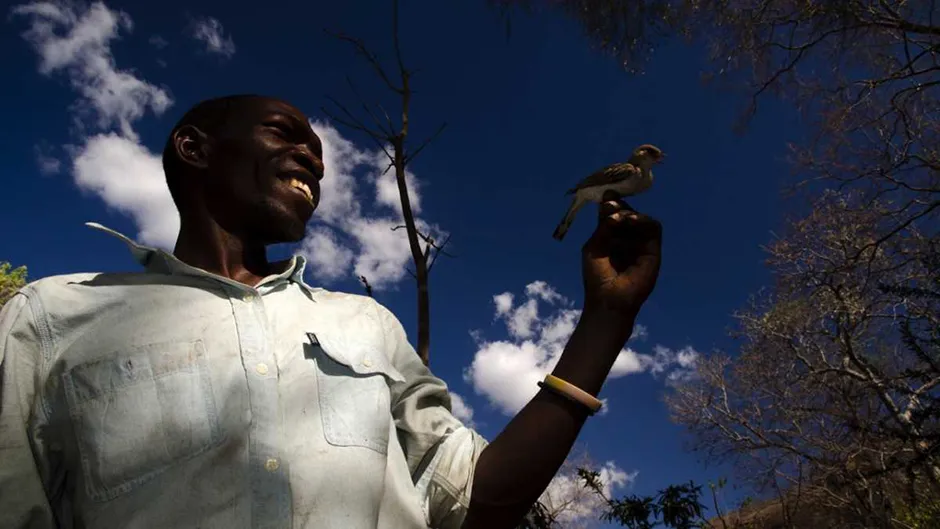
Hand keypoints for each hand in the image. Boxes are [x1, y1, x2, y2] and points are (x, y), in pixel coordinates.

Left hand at [580, 191, 661, 317]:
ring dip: (629, 213)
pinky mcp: (654, 250)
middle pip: (628, 213)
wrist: (608, 300)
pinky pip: (653, 228)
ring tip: (617, 217)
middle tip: (610, 205)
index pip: (614, 214)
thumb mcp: (594, 246)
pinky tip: (630, 220)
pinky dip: (643, 220)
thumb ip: (603, 226)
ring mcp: (641, 244)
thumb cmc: (597, 276)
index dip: (611, 204)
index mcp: (611, 237)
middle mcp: (627, 238)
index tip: (605, 196)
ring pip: (641, 218)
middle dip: (619, 206)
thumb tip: (610, 204)